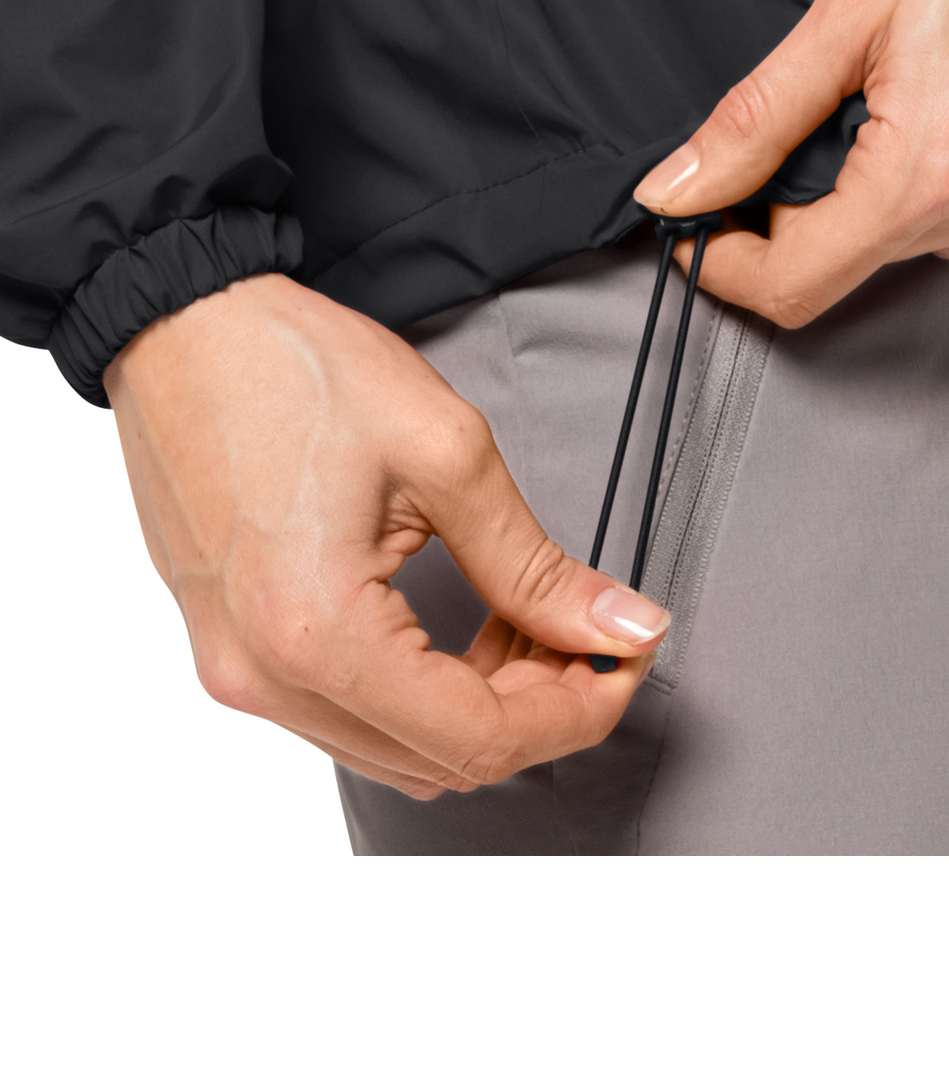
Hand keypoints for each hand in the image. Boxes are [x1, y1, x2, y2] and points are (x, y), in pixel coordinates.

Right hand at [105, 274, 668, 798]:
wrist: (184, 326)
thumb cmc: (288, 366)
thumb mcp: (446, 454)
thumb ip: (537, 566)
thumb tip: (619, 628)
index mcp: (317, 633)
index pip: (479, 740)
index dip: (575, 713)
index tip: (622, 663)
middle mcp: (264, 677)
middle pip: (439, 762)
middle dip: (535, 709)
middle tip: (587, 635)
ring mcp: (237, 670)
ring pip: (394, 749)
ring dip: (477, 703)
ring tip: (524, 621)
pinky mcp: (230, 649)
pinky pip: (344, 713)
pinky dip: (417, 690)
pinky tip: (457, 626)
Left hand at [635, 0, 948, 325]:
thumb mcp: (845, 12)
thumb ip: (754, 121)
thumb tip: (678, 189)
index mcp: (931, 176)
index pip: (796, 284)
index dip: (727, 263)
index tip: (701, 226)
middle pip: (863, 253)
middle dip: (816, 201)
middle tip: (828, 106)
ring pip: (931, 232)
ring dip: (898, 181)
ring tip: (921, 81)